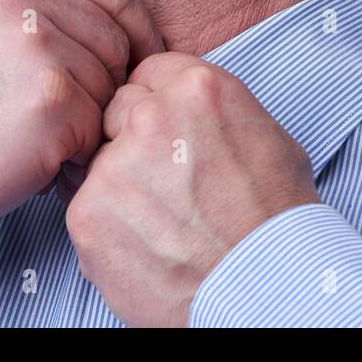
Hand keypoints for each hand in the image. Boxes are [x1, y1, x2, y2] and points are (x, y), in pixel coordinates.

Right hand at [0, 0, 164, 233]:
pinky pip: (98, 125)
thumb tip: (106, 18)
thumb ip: (28, 9)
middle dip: (107, 87)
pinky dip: (78, 154)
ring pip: (110, 85)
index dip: (137, 29)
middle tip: (69, 124)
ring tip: (39, 144)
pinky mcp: (50, 97)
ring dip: (88, 124)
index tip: (143, 61)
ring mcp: (37, 44)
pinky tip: (37, 164)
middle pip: (115, 39)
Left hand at [63, 52, 320, 326]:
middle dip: (134, 138)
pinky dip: (107, 228)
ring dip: (120, 184)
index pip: (149, 72)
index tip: (169, 133)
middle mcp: (151, 116)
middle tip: (164, 181)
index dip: (159, 104)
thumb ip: (218, 111)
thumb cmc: (278, 220)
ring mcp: (114, 164)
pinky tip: (145, 246)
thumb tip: (190, 110)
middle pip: (118, 110)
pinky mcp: (88, 213)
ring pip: (99, 161)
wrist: (267, 289)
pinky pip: (84, 207)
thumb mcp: (268, 137)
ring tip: (161, 222)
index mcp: (198, 88)